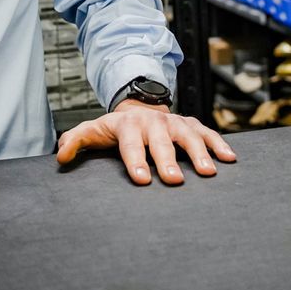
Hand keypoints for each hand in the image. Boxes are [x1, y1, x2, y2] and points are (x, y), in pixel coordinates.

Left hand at [55, 100, 236, 184]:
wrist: (140, 109)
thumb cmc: (116, 129)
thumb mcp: (94, 131)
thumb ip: (76, 141)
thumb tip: (61, 155)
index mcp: (129, 126)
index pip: (131, 145)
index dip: (136, 161)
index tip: (141, 179)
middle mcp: (154, 123)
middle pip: (161, 142)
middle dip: (167, 161)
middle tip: (173, 181)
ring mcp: (175, 123)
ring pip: (189, 136)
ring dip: (199, 153)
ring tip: (207, 173)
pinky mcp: (192, 125)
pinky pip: (208, 133)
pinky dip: (219, 145)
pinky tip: (229, 160)